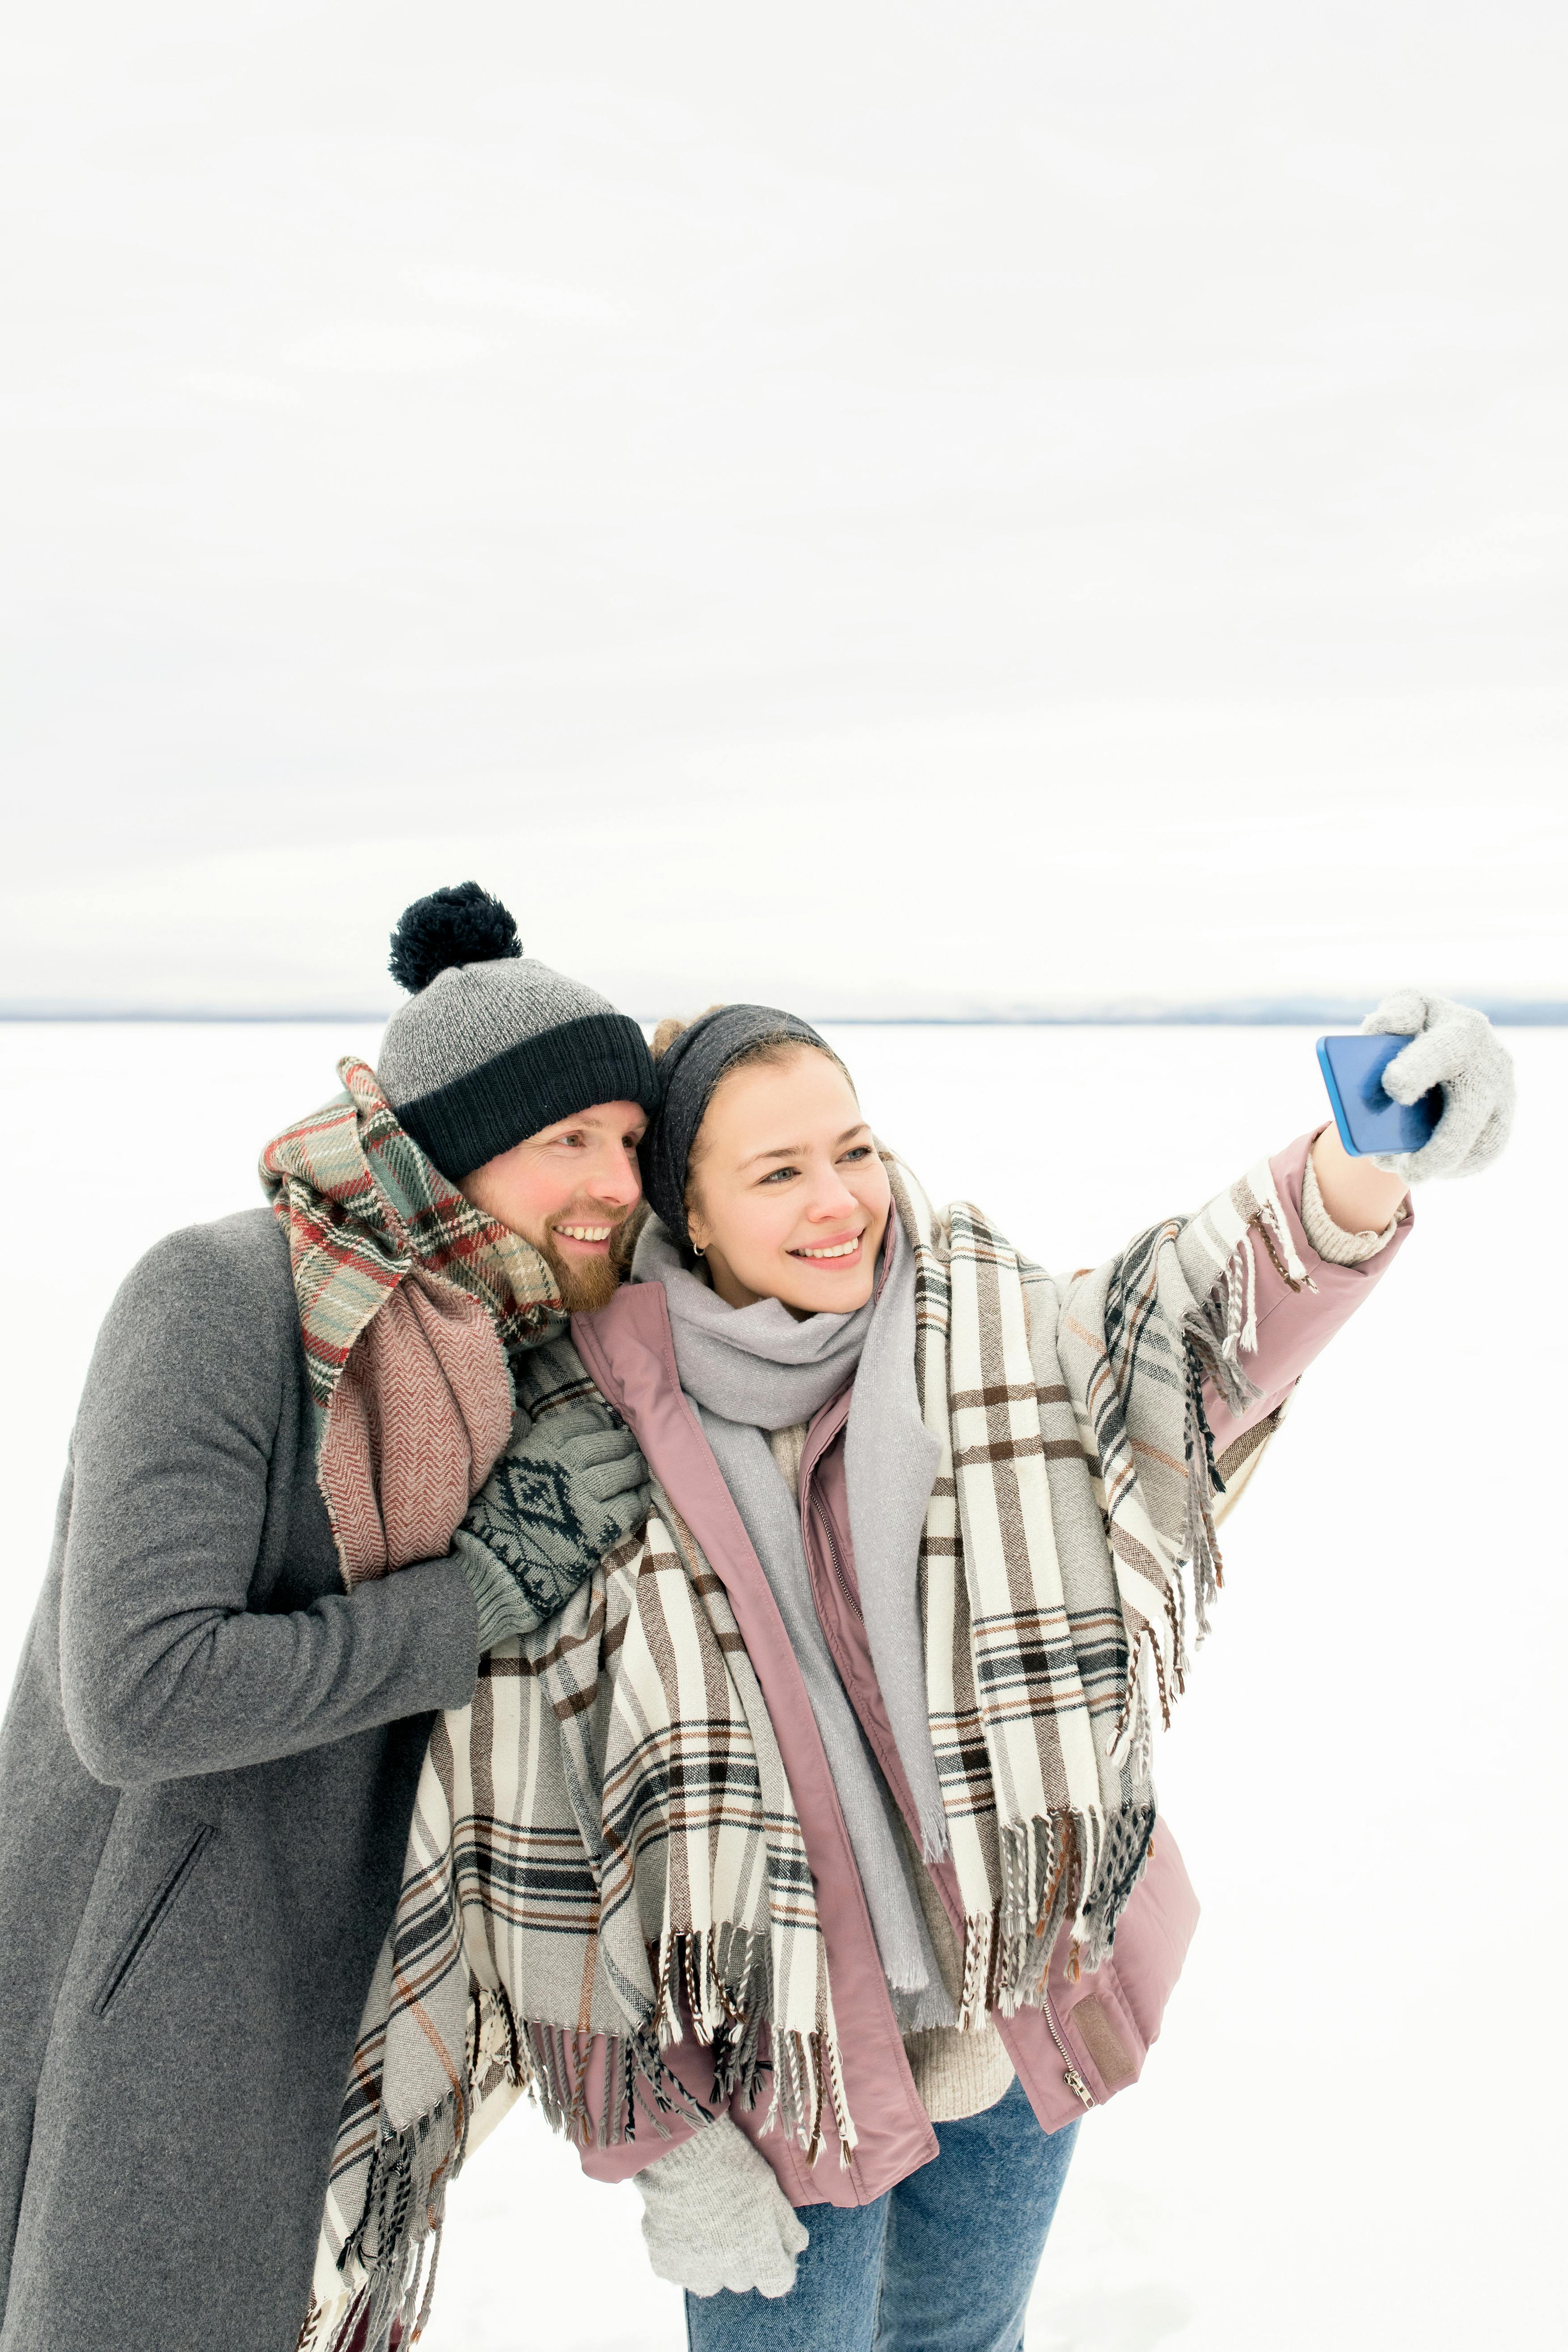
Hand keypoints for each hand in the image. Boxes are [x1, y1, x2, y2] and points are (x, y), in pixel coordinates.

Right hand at [454, 1402, 650, 1649]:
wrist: (495, 1568)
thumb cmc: (494, 1519)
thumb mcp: (506, 1468)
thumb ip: (535, 1448)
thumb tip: (559, 1432)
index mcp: (541, 1447)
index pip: (582, 1421)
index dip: (600, 1421)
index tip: (606, 1424)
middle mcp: (566, 1466)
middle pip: (608, 1444)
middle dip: (622, 1443)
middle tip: (629, 1446)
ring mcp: (586, 1497)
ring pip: (625, 1472)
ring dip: (635, 1468)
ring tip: (638, 1469)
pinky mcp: (601, 1528)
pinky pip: (631, 1506)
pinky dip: (638, 1499)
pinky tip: (638, 1497)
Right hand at [636, 2115, 808, 2298]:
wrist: (682, 2154)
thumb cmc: (733, 2167)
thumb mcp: (771, 2192)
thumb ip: (787, 2228)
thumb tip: (797, 2247)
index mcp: (759, 2257)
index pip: (777, 2282)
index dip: (777, 2264)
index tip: (772, 2246)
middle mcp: (728, 2273)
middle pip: (743, 2279)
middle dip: (744, 2258)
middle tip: (734, 2223)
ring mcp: (694, 2272)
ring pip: (710, 2280)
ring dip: (712, 2262)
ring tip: (706, 2225)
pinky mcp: (665, 2264)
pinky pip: (680, 2268)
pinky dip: (683, 2253)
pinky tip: (683, 2223)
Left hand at [1361, 989, 1515, 1181]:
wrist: (1450, 1038)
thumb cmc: (1417, 1026)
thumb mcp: (1403, 1009)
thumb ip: (1394, 1015)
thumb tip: (1385, 1031)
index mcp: (1461, 1029)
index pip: (1441, 1052)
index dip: (1417, 1070)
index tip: (1393, 1090)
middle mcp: (1490, 1062)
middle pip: (1469, 1114)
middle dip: (1437, 1148)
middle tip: (1405, 1171)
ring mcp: (1504, 1091)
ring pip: (1484, 1142)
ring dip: (1447, 1166)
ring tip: (1411, 1175)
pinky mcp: (1505, 1116)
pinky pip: (1488, 1151)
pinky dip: (1459, 1167)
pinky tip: (1432, 1172)